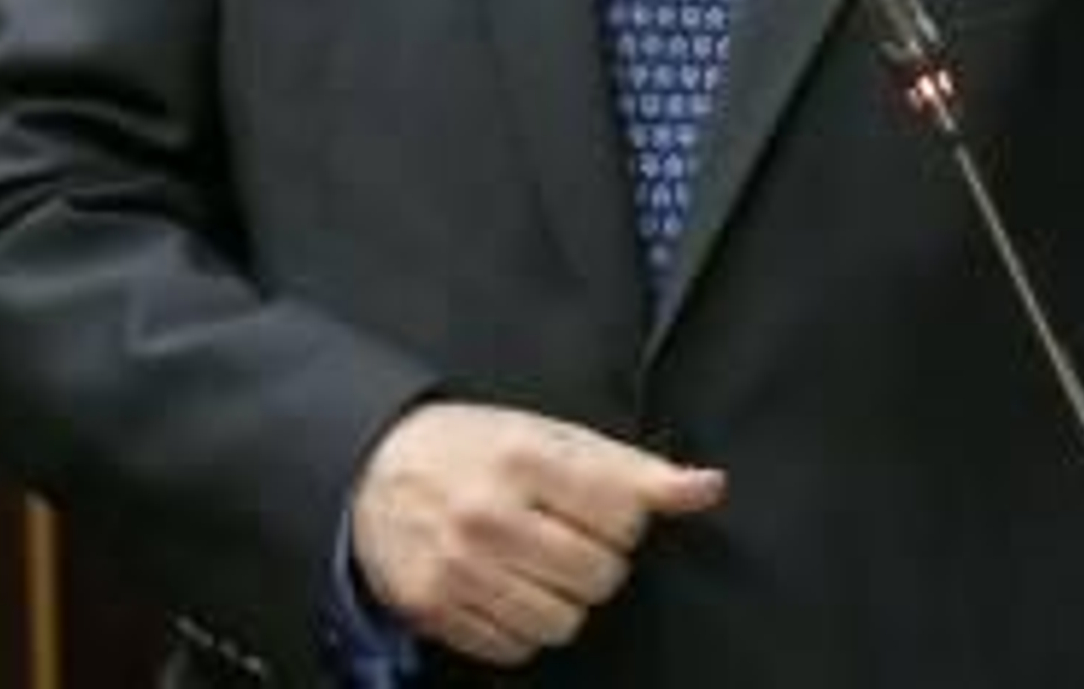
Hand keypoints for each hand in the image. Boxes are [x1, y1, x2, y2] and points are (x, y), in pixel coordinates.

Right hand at [351, 401, 725, 666]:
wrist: (375, 467)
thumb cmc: (475, 447)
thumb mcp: (551, 435)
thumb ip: (632, 466)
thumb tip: (708, 487)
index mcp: (525, 458)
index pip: (623, 514)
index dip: (625, 518)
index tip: (602, 509)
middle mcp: (490, 514)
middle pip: (599, 576)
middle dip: (598, 561)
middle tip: (567, 536)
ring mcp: (459, 567)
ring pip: (562, 623)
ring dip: (563, 600)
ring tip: (538, 564)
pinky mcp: (434, 610)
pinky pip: (514, 649)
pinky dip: (522, 627)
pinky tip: (506, 587)